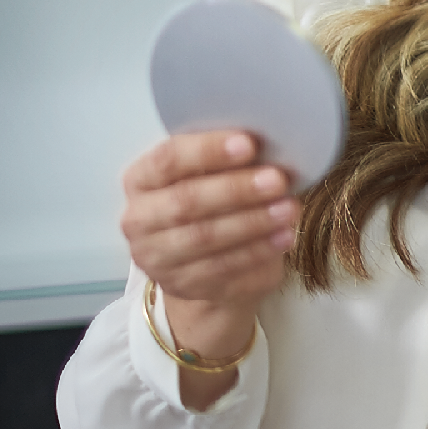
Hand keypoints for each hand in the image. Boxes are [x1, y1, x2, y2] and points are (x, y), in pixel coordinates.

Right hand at [119, 130, 296, 387]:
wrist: (203, 265)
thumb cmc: (210, 205)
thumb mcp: (210, 177)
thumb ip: (226, 161)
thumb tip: (270, 144)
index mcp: (140, 180)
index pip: (168, 159)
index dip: (208, 151)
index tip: (248, 144)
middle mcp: (138, 219)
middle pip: (186, 201)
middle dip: (236, 189)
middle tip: (277, 179)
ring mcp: (156, 257)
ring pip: (205, 237)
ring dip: (253, 221)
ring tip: (289, 208)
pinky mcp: (180, 285)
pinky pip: (223, 267)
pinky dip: (258, 250)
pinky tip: (284, 236)